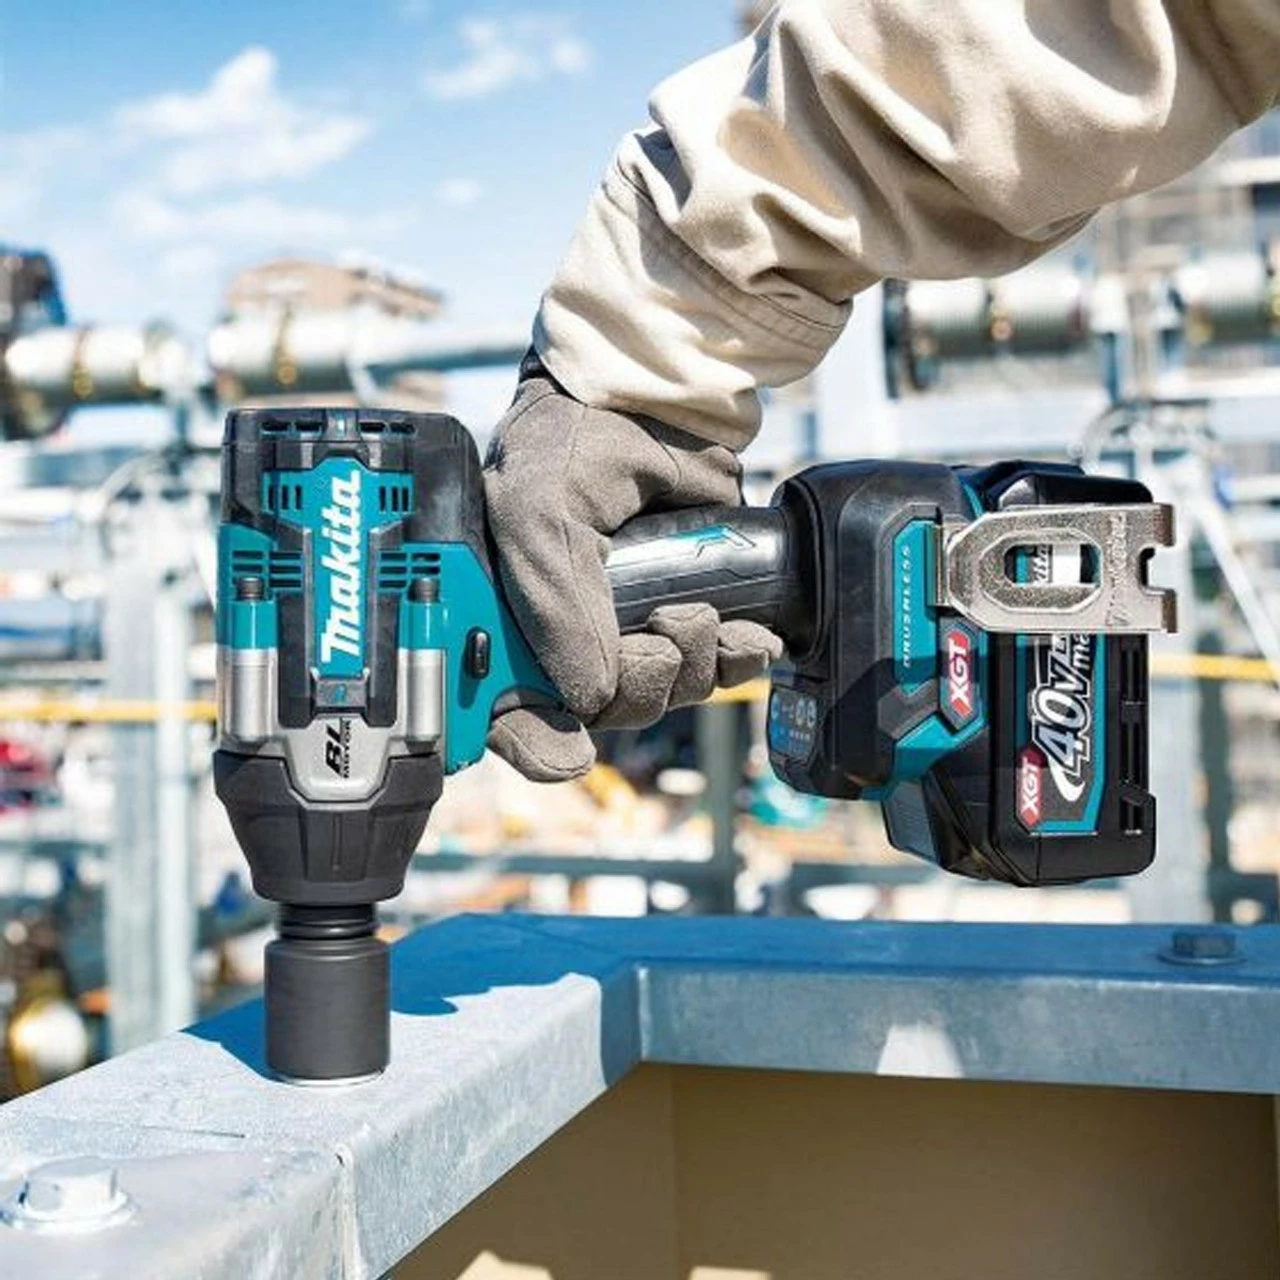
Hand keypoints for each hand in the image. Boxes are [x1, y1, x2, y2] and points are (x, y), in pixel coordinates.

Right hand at [483, 360, 782, 780]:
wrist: (662, 391)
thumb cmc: (574, 437)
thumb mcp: (538, 512)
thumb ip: (554, 610)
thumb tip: (591, 697)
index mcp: (502, 613)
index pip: (504, 709)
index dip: (531, 740)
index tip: (566, 748)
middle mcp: (559, 626)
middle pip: (597, 711)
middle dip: (637, 688)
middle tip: (658, 637)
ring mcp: (625, 619)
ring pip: (660, 695)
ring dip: (690, 674)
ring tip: (697, 618)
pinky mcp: (687, 606)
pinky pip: (716, 670)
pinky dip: (736, 663)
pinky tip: (745, 639)